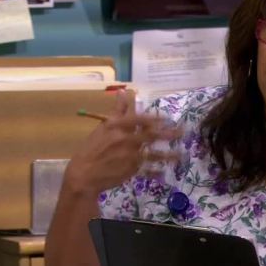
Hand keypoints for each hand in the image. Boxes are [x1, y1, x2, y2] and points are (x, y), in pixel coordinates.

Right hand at [65, 90, 181, 193]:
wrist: (83, 174)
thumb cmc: (92, 148)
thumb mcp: (103, 127)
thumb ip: (117, 110)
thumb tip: (124, 91)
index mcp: (117, 128)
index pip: (139, 120)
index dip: (154, 119)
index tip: (166, 118)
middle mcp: (125, 140)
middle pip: (151, 136)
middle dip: (168, 134)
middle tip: (182, 132)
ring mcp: (129, 157)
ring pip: (153, 155)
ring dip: (169, 155)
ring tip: (181, 155)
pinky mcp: (131, 171)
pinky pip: (147, 171)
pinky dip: (157, 171)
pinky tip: (165, 171)